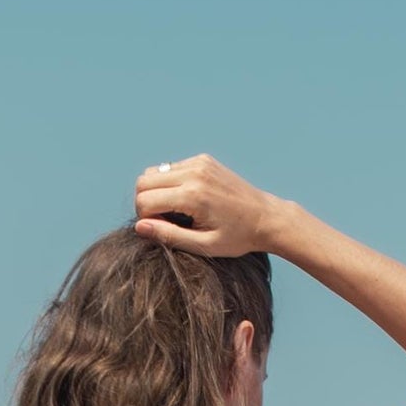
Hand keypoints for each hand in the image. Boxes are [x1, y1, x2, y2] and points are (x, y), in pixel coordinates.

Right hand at [133, 155, 288, 257]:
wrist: (266, 217)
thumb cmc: (237, 237)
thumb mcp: (203, 245)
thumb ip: (169, 236)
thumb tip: (139, 226)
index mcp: (193, 196)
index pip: (145, 200)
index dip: (146, 219)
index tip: (162, 230)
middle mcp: (194, 173)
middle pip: (143, 181)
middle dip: (146, 203)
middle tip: (164, 220)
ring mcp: (199, 163)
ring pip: (153, 171)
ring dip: (156, 192)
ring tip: (175, 211)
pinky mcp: (203, 159)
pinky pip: (170, 167)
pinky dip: (170, 183)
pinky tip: (186, 199)